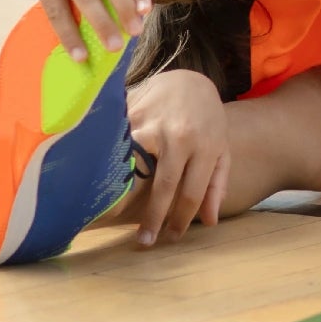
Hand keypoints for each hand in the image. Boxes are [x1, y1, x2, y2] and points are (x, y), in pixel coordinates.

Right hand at [126, 69, 230, 246]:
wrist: (189, 80)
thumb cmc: (207, 121)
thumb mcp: (221, 150)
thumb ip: (216, 184)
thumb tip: (210, 221)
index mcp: (205, 146)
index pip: (191, 192)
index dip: (181, 219)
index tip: (171, 237)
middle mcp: (179, 136)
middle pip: (163, 185)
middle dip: (153, 217)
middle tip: (144, 241)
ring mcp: (154, 123)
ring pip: (135, 164)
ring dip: (124, 193)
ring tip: (114, 216)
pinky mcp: (133, 112)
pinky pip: (118, 143)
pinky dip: (109, 163)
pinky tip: (99, 181)